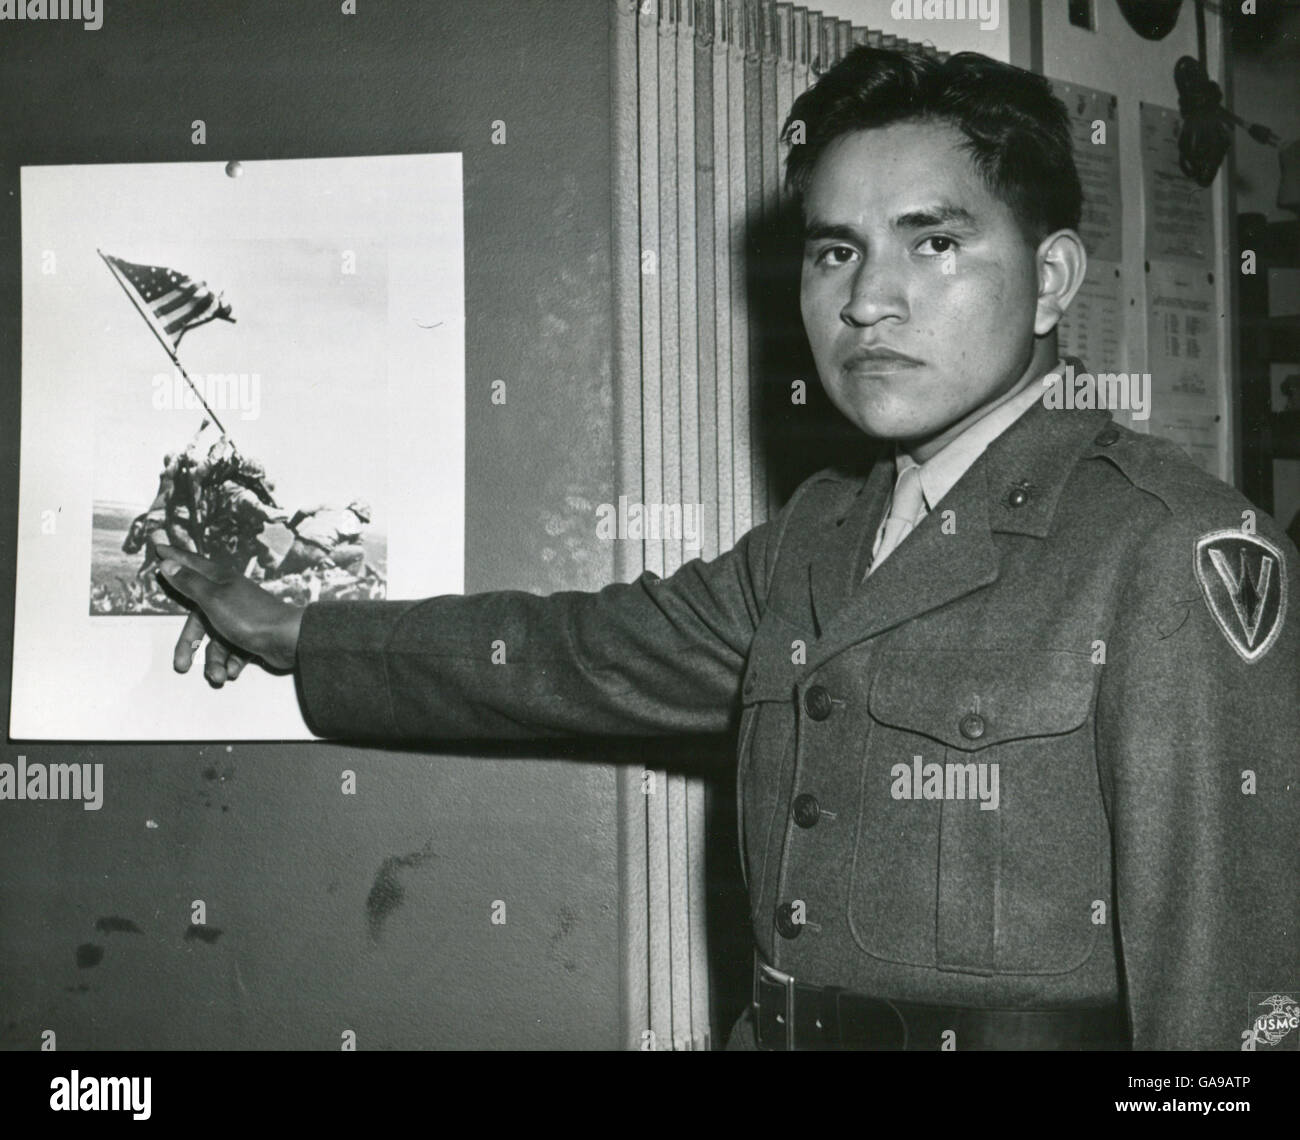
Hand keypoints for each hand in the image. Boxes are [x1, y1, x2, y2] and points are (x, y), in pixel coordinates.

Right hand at [155, 544, 305, 682]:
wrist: (287, 641)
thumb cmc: (249, 617)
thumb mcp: (212, 599)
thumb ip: (189, 583)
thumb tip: (168, 563)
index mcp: (220, 582)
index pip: (192, 565)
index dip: (175, 558)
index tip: (159, 548)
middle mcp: (230, 597)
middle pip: (199, 619)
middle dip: (190, 644)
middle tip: (181, 664)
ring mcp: (241, 618)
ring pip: (217, 641)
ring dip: (215, 662)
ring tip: (220, 676)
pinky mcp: (253, 636)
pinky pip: (234, 651)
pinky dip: (232, 662)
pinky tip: (235, 671)